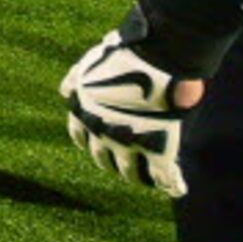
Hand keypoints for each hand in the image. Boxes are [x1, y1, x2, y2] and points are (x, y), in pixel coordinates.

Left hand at [61, 25, 203, 196]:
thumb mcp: (91, 62)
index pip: (80, 136)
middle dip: (113, 161)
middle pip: (102, 158)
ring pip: (130, 172)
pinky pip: (164, 176)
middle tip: (125, 163)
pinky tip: (177, 188)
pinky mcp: (158, 148)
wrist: (156, 56)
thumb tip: (65, 92)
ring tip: (147, 178)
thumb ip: (77, 78)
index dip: (91, 141)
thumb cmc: (126, 53)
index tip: (100, 143)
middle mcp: (100, 132)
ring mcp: (128, 143)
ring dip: (138, 176)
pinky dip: (172, 184)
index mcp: (83, 111)